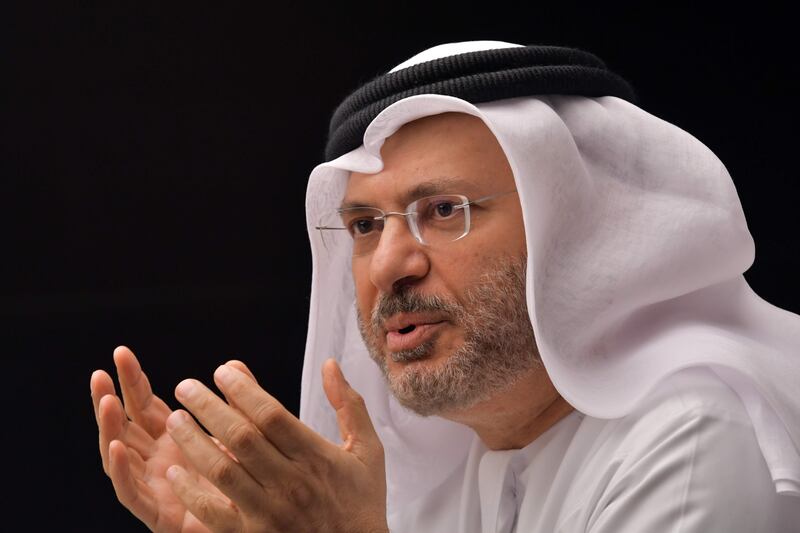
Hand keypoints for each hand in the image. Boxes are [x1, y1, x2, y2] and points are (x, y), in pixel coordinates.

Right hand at [91, 346, 241, 531]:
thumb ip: (235, 402)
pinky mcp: (157, 514)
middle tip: (100, 373)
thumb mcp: (240, 433)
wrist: (262, 523)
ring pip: (119, 456)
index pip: (144, 404)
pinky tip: (115, 447)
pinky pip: (131, 493)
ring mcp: (153, 486)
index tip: (122, 353)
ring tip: (106, 403)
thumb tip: (232, 364)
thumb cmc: (248, 477)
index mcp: (171, 438)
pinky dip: (120, 471)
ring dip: (109, 429)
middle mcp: (156, 460)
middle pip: (123, 426)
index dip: (132, 380)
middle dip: (109, 399)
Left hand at [164, 358, 387, 532]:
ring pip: (222, 471)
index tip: (223, 370)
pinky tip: (174, 471)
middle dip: (208, 407)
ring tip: (174, 419)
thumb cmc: (360, 502)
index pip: (272, 415)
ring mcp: (269, 513)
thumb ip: (349, 406)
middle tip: (185, 386)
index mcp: (317, 458)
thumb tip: (330, 365)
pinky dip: (190, 492)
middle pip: (241, 437)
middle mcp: (291, 484)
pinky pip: (213, 513)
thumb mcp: (368, 451)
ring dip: (193, 442)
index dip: (244, 390)